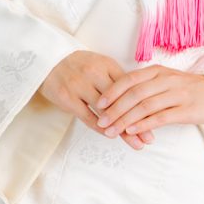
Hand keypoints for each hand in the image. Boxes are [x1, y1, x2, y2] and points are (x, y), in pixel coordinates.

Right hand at [37, 51, 154, 148]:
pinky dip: (100, 127)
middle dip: (137, 121)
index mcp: (106, 64)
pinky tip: (111, 136)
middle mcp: (94, 73)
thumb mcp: (100, 66)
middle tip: (149, 139)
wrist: (47, 60)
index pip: (130, 88)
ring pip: (105, 111)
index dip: (144, 106)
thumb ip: (117, 81)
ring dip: (121, 129)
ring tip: (135, 143)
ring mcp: (79, 85)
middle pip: (121, 101)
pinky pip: (87, 116)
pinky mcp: (66, 97)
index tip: (157, 120)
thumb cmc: (79, 66)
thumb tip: (141, 100)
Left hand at [91, 64, 203, 138]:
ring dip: (125, 120)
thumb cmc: (190, 89)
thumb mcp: (166, 81)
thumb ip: (146, 87)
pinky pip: (161, 117)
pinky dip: (144, 124)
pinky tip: (133, 131)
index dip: (112, 92)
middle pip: (134, 94)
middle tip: (101, 122)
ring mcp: (177, 94)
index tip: (98, 104)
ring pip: (145, 106)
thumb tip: (121, 99)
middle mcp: (165, 80)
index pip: (129, 79)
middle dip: (114, 109)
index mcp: (158, 72)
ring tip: (112, 131)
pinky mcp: (187, 110)